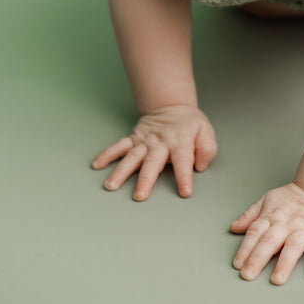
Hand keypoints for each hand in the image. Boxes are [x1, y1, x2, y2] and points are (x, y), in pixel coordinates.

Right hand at [91, 104, 216, 200]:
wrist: (172, 106)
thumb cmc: (190, 124)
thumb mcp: (206, 132)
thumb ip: (207, 149)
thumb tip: (199, 166)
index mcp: (180, 141)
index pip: (184, 160)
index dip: (184, 176)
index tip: (184, 192)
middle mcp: (161, 143)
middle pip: (152, 162)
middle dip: (146, 179)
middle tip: (139, 196)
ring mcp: (145, 141)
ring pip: (132, 157)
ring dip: (121, 171)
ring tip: (111, 185)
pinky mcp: (134, 139)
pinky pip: (119, 146)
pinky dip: (107, 154)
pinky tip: (97, 164)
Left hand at [230, 183, 303, 284]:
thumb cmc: (294, 198)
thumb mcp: (269, 200)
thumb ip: (251, 215)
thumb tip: (234, 228)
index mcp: (272, 216)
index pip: (255, 232)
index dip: (245, 248)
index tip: (238, 264)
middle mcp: (287, 224)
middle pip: (270, 241)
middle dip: (258, 258)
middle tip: (248, 275)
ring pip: (294, 246)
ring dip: (285, 263)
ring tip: (277, 279)